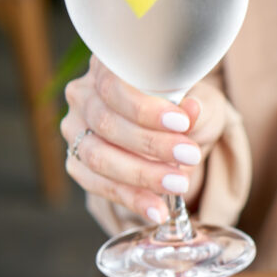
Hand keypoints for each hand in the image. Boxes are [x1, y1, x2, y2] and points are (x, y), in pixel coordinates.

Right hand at [61, 57, 226, 222]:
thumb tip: (191, 109)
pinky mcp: (78, 162)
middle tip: (190, 157)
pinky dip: (130, 199)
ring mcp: (76, 130)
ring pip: (97, 156)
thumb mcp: (201, 99)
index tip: (182, 123)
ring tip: (179, 185)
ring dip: (141, 176)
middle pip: (106, 123)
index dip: (145, 108)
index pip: (114, 86)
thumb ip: (196, 105)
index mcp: (108, 67)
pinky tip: (157, 210)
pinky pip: (96, 184)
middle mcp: (83, 95)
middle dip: (152, 145)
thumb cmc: (186, 105)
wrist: (178, 129)